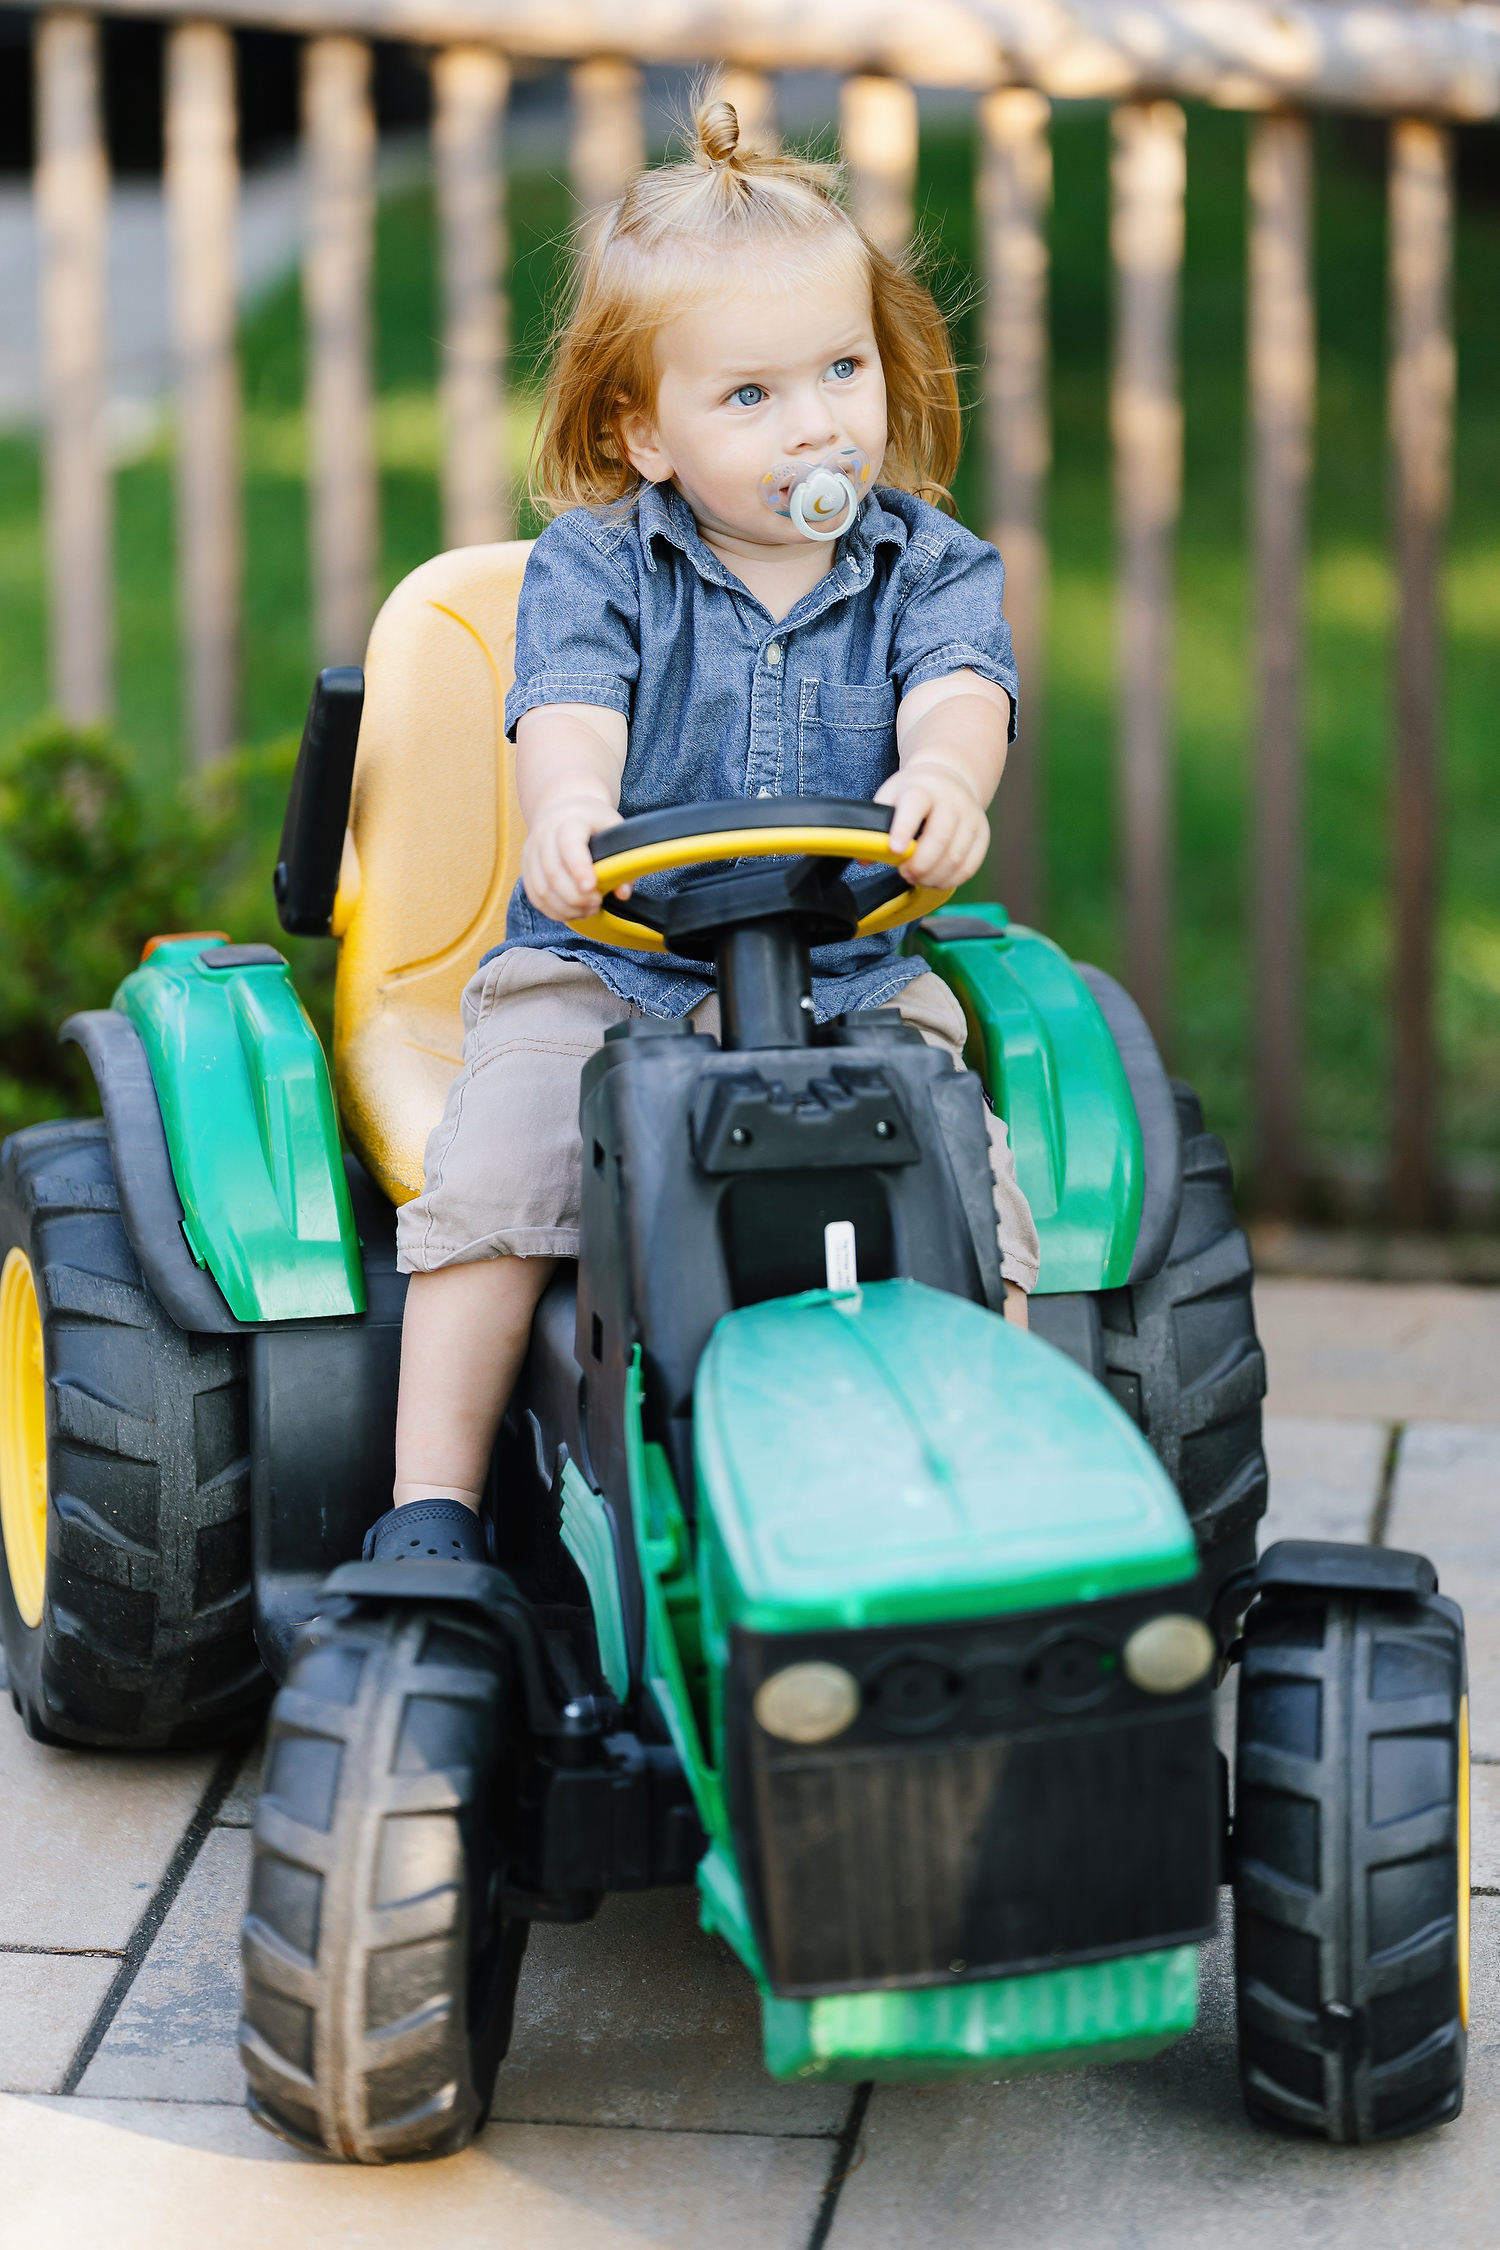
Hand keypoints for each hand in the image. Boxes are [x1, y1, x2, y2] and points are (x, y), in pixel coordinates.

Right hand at [520, 797, 615, 922]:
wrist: (563, 807)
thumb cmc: (594, 822)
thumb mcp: (614, 830)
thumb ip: (624, 860)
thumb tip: (623, 894)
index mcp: (569, 821)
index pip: (569, 844)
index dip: (579, 868)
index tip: (592, 887)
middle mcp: (544, 835)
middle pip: (553, 873)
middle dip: (576, 896)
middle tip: (597, 902)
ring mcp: (532, 852)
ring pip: (542, 889)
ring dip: (566, 907)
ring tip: (588, 909)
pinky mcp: (526, 868)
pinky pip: (535, 897)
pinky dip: (554, 910)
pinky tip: (573, 911)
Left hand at [874, 764, 989, 890]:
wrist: (949, 780)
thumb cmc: (913, 794)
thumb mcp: (891, 797)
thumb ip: (876, 825)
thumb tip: (864, 859)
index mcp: (922, 788)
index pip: (914, 806)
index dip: (904, 829)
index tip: (894, 849)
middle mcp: (951, 801)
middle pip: (939, 839)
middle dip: (919, 864)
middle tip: (904, 873)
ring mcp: (971, 817)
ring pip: (955, 857)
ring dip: (933, 876)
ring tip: (917, 878)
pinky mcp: (982, 835)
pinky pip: (969, 866)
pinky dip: (950, 880)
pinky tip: (934, 880)